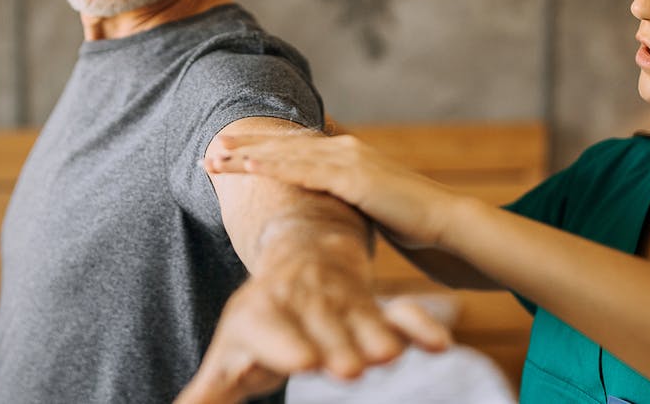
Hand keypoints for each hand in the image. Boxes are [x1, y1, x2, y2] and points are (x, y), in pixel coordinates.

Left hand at [177, 277, 449, 403]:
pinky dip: (420, 324)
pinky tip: (440, 344)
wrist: (298, 260)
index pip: (270, 328)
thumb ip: (209, 393)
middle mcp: (302, 304)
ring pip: (363, 316)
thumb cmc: (256, 323)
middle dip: (336, 344)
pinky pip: (401, 312)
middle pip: (321, 324)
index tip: (304, 362)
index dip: (285, 344)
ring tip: (391, 354)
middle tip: (351, 367)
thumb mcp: (230, 356)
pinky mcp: (378, 306)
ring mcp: (343, 302)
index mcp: (259, 316)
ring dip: (378, 334)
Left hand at [205, 134, 470, 248]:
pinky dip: (274, 167)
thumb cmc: (406, 217)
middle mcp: (343, 148)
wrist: (442, 222)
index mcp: (344, 153)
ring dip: (248, 155)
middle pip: (283, 145)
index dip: (259, 147)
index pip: (293, 147)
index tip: (227, 150)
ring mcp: (348, 160)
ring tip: (216, 156)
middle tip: (209, 149)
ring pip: (286, 154)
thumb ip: (339, 193)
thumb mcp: (364, 200)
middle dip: (244, 147)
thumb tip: (317, 201)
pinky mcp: (353, 177)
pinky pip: (305, 171)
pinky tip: (248, 167)